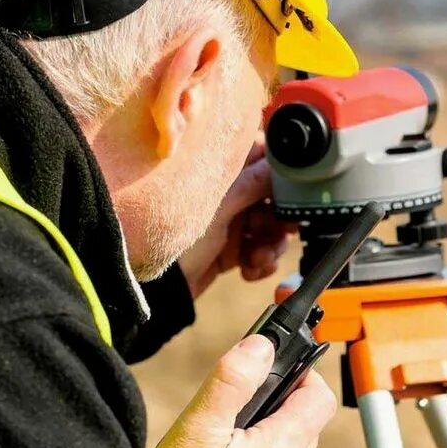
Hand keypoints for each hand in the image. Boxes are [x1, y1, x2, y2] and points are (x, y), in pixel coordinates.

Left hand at [179, 143, 296, 297]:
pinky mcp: (230, 249)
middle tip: (280, 230)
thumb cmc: (176, 240)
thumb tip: (282, 163)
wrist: (158, 290)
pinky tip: (250, 270)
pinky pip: (260, 250)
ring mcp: (229, 222)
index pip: (262, 157)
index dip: (280, 174)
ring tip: (259, 258)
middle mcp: (227, 193)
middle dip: (280, 217)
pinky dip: (261, 261)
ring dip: (272, 244)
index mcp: (219, 172)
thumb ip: (253, 183)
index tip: (288, 191)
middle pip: (273, 196)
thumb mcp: (220, 208)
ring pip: (271, 226)